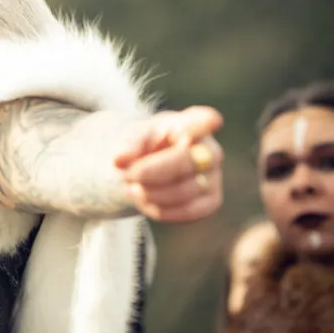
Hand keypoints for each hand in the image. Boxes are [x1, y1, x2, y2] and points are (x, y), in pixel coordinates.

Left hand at [113, 106, 223, 222]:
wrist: (152, 166)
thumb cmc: (146, 144)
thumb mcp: (134, 137)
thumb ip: (128, 144)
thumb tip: (119, 160)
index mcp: (192, 123)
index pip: (203, 120)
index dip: (207, 122)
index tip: (212, 121)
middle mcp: (210, 150)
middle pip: (185, 162)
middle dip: (152, 171)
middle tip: (127, 175)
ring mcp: (214, 177)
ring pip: (183, 191)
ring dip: (151, 193)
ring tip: (129, 188)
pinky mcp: (211, 202)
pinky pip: (187, 212)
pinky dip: (160, 209)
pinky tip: (143, 201)